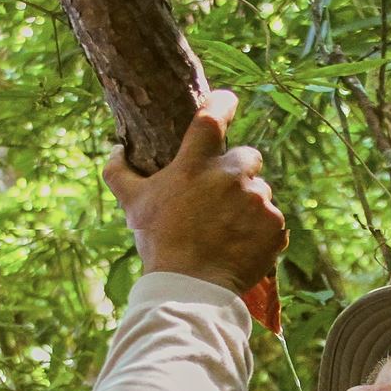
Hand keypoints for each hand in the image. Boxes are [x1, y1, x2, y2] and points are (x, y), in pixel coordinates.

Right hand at [102, 90, 287, 295]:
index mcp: (196, 163)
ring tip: (228, 230)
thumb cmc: (159, 243)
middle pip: (248, 156)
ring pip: (261, 191)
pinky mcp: (275, 226)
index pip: (213, 116)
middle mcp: (231, 175)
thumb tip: (116, 149)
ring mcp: (257, 200)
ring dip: (249, 204)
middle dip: (239, 171)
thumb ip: (119, 172)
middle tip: (221, 198)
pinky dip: (261, 231)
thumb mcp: (132, 205)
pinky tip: (241, 245)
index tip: (228, 102)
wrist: (191, 288)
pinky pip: (273, 221)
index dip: (223, 103)